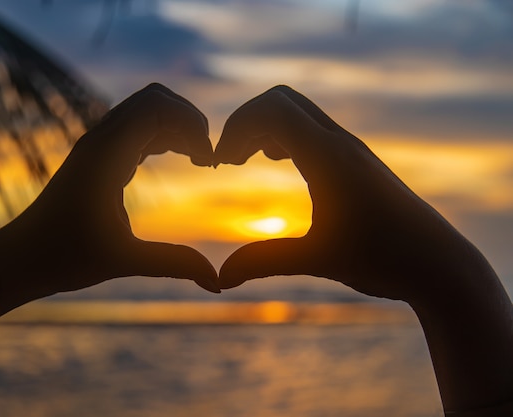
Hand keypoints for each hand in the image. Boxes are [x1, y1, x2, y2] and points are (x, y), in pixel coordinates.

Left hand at [0, 84, 218, 313]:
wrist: (20, 258)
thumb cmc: (63, 257)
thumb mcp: (123, 261)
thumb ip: (173, 264)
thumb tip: (217, 284)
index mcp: (105, 154)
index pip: (157, 107)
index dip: (192, 125)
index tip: (209, 163)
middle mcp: (100, 140)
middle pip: (155, 99)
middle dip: (189, 120)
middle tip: (208, 158)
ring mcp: (98, 145)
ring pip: (146, 111)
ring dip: (178, 126)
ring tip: (200, 160)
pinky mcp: (98, 156)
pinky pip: (138, 128)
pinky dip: (164, 136)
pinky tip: (180, 159)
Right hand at [215, 85, 486, 303]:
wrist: (438, 264)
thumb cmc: (383, 260)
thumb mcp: (318, 260)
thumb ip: (264, 263)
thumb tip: (221, 278)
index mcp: (329, 157)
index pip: (272, 110)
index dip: (235, 128)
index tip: (219, 165)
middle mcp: (339, 143)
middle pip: (281, 100)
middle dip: (245, 122)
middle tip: (226, 160)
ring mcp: (349, 149)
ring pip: (296, 112)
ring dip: (263, 127)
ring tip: (242, 160)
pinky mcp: (355, 161)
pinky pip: (310, 129)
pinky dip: (282, 135)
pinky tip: (276, 162)